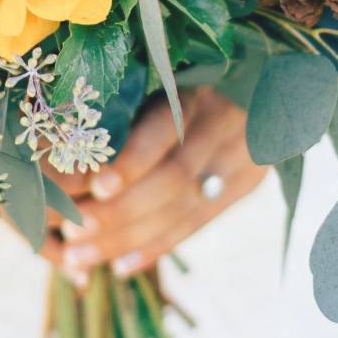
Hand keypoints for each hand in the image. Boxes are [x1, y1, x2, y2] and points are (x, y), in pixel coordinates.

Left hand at [42, 87, 267, 281]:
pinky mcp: (246, 183)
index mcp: (202, 88)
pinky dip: (158, 247)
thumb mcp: (171, 73)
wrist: (273, 78)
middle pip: (174, 179)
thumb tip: (64, 142)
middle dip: (120, 212)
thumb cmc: (197, 70)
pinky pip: (198, 223)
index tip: (95, 186)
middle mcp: (227, 125)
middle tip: (71, 235)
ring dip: (129, 238)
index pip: (168, 131)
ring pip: (183, 208)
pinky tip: (121, 267)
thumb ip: (133, 104)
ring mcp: (243, 158)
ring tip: (80, 257)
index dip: (133, 162)